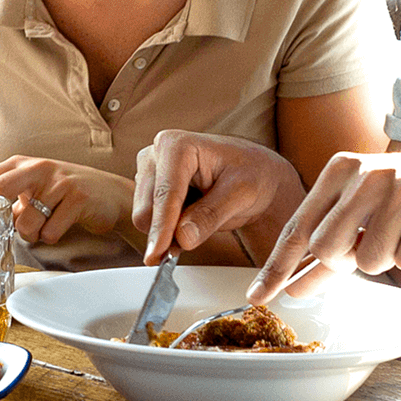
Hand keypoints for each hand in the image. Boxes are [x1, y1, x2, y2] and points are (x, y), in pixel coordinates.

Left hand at [0, 156, 131, 246]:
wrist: (110, 194)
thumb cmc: (63, 194)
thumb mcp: (30, 188)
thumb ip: (5, 198)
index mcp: (19, 165)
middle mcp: (37, 168)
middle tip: (3, 228)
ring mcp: (58, 181)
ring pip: (26, 223)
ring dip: (31, 235)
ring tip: (43, 227)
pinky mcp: (78, 197)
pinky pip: (51, 231)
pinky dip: (52, 237)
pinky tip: (60, 226)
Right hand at [133, 131, 302, 262]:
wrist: (256, 173)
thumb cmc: (253, 174)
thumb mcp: (242, 193)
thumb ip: (211, 215)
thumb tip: (182, 238)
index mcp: (177, 145)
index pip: (165, 194)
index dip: (162, 227)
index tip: (157, 254)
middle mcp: (156, 154)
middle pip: (146, 209)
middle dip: (166, 231)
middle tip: (199, 236)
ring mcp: (150, 171)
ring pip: (144, 218)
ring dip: (168, 232)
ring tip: (202, 221)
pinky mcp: (150, 188)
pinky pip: (149, 222)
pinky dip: (167, 232)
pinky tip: (191, 224)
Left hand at [246, 149, 400, 304]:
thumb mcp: (362, 214)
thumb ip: (326, 250)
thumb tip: (290, 286)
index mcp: (342, 168)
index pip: (300, 226)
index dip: (278, 266)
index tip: (258, 296)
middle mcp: (369, 172)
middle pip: (328, 248)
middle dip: (346, 262)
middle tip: (370, 246)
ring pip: (371, 261)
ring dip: (388, 259)